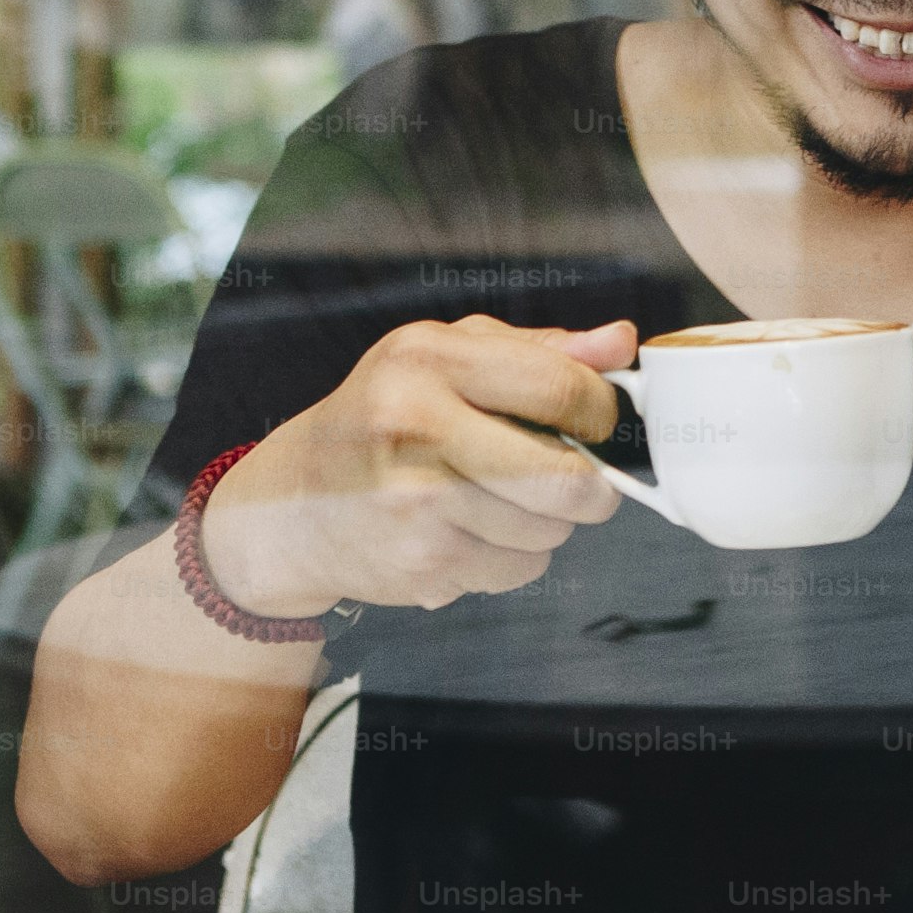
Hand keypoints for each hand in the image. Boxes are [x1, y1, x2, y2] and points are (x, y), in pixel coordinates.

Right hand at [200, 316, 633, 615]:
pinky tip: (471, 534)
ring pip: (549, 532)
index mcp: (429, 359)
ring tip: (503, 502)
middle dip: (593, 488)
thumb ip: (539, 350)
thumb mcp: (447, 357)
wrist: (289, 504)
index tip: (594, 422)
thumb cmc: (383, 418)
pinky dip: (513, 559)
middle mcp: (416, 426)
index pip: (561, 387)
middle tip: (581, 483)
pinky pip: (518, 570)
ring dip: (546, 525)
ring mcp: (415, 503)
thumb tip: (622, 343)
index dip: (599, 411)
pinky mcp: (420, 563)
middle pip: (566, 479)